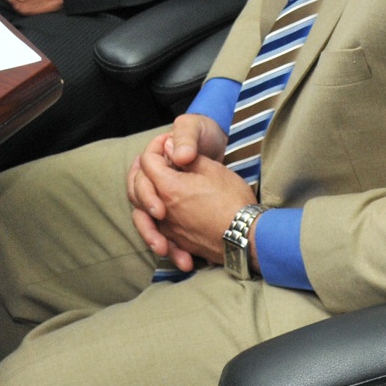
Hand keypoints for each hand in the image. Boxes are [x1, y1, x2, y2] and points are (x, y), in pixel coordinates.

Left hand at [126, 114, 229, 268]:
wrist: (248, 236)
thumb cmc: (233, 200)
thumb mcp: (212, 169)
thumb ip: (187, 157)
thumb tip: (170, 149)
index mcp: (168, 187)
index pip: (147, 162)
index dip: (155, 148)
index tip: (166, 143)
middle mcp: (162, 211)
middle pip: (137, 189)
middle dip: (143, 173)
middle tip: (158, 164)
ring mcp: (169, 229)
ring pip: (142, 214)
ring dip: (144, 201)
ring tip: (153, 193)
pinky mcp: (179, 243)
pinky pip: (158, 232)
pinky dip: (156, 224)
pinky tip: (165, 217)